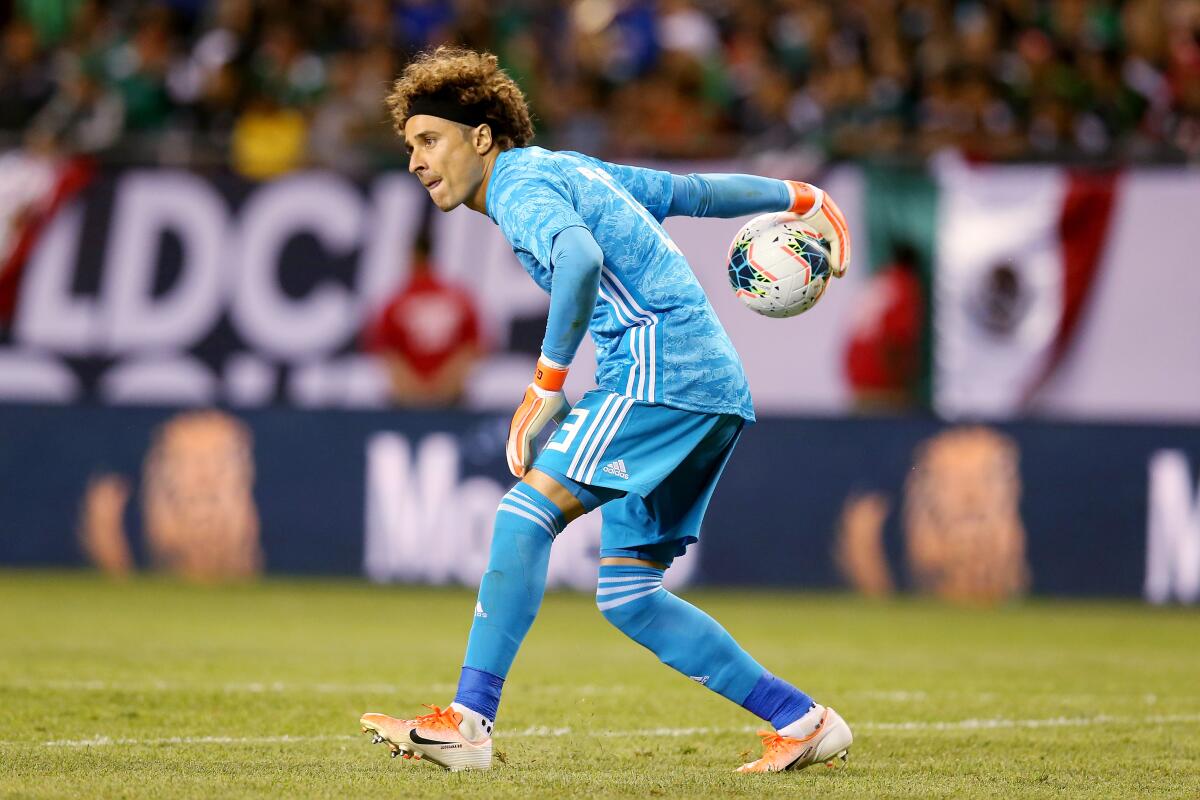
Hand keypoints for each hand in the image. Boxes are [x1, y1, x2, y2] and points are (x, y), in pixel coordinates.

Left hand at [506, 356, 569, 477]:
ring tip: (519, 474)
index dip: (526, 453)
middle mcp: (522, 424)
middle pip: (516, 446)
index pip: (524, 441)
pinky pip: (522, 445)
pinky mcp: (526, 426)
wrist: (551, 385)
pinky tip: (521, 466)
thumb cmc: (554, 396)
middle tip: (519, 473)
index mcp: (528, 422)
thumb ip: (564, 420)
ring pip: (516, 448)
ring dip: (517, 461)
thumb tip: (576, 426)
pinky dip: (521, 456)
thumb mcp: (561, 413)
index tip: (528, 464)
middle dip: (517, 460)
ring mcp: (522, 425)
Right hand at [784, 181, 851, 277]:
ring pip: (842, 246)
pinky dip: (839, 260)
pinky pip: (839, 249)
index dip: (829, 243)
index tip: (826, 254)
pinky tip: (838, 273)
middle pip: (839, 239)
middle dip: (840, 254)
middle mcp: (832, 218)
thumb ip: (780, 226)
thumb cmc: (786, 205)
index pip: (828, 230)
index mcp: (821, 214)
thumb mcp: (783, 216)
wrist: (796, 198)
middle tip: (837, 267)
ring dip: (843, 261)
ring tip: (840, 274)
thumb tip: (766, 239)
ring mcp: (835, 223)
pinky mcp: (835, 230)